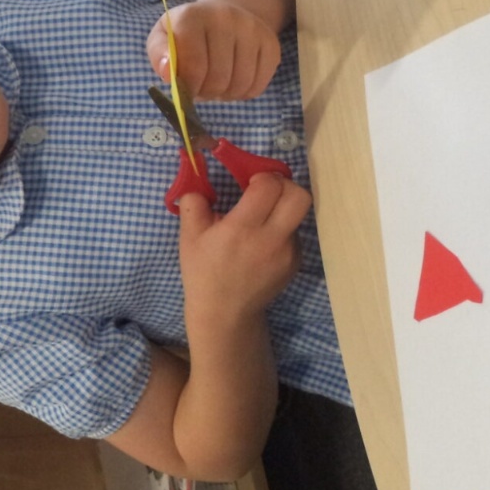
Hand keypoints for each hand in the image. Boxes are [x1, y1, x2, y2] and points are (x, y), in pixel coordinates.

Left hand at [147, 0, 281, 100]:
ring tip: (217, 84)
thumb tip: (168, 73)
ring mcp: (253, 30)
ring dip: (225, 95)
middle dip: (207, 92)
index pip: (193, 67)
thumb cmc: (188, 34)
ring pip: (240, 85)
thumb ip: (159, 55)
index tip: (185, 86)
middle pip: (218, 79)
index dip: (188, 86)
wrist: (223, 16)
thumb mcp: (163, 38)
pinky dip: (243, 93)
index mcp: (193, 16)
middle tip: (202, 86)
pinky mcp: (271, 44)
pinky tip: (234, 81)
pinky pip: (257, 86)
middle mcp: (226, 17)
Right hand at [177, 174, 308, 325]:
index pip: (270, 186)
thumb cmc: (204, 271)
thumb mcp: (189, 236)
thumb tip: (199, 178)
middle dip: (285, 184)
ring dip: (283, 208)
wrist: (225, 313)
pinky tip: (264, 242)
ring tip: (262, 219)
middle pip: (300, 196)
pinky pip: (295, 233)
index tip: (250, 182)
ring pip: (298, 214)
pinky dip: (282, 228)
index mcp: (242, 229)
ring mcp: (288, 253)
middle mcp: (271, 239)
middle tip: (268, 190)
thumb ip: (194, 202)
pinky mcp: (296, 263)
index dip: (262, 176)